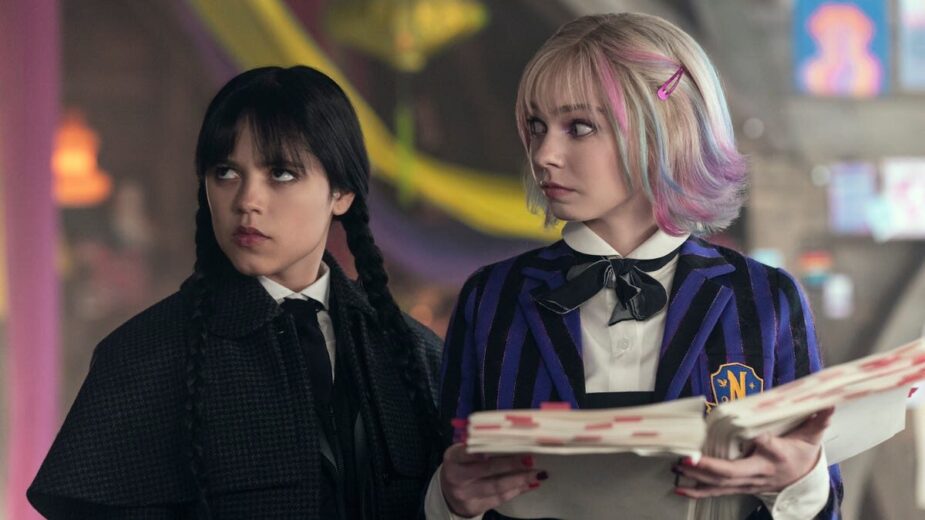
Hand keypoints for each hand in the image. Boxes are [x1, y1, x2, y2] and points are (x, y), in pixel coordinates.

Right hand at [440, 443, 546, 516]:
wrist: (448, 494)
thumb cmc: (462, 466)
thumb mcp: (462, 453)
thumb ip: (478, 446)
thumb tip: (510, 438)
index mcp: (453, 458)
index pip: (468, 452)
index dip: (484, 449)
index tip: (502, 444)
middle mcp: (456, 477)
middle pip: (487, 469)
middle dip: (511, 464)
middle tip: (530, 459)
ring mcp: (465, 494)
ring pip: (496, 486)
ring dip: (519, 479)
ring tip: (537, 473)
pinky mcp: (475, 507)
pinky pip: (499, 499)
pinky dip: (516, 491)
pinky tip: (529, 484)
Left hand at [674, 407, 832, 497]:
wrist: (801, 480)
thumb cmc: (801, 453)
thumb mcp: (812, 436)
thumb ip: (818, 419)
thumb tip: (829, 401)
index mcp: (777, 454)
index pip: (767, 446)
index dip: (759, 441)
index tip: (750, 434)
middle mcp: (759, 471)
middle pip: (734, 472)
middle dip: (710, 467)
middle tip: (689, 458)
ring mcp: (747, 482)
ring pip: (721, 484)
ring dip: (697, 477)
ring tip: (678, 467)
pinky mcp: (738, 487)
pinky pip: (715, 491)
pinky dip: (697, 491)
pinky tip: (679, 487)